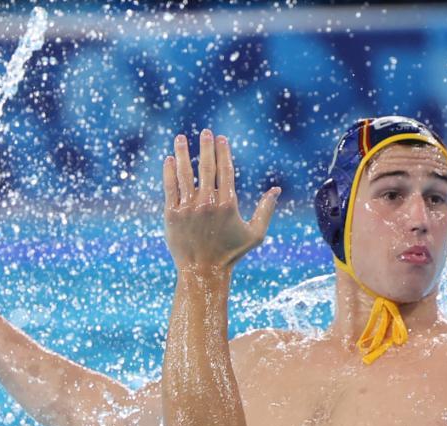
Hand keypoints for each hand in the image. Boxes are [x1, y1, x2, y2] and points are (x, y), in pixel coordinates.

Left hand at [162, 129, 279, 270]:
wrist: (203, 272)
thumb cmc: (231, 254)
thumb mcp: (255, 234)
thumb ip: (266, 209)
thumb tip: (277, 189)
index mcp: (228, 205)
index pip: (225, 171)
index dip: (223, 152)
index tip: (221, 139)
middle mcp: (207, 203)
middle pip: (206, 167)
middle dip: (205, 147)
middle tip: (205, 132)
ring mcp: (188, 208)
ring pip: (184, 174)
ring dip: (182, 153)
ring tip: (180, 138)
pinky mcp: (172, 214)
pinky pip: (170, 187)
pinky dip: (169, 172)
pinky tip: (169, 160)